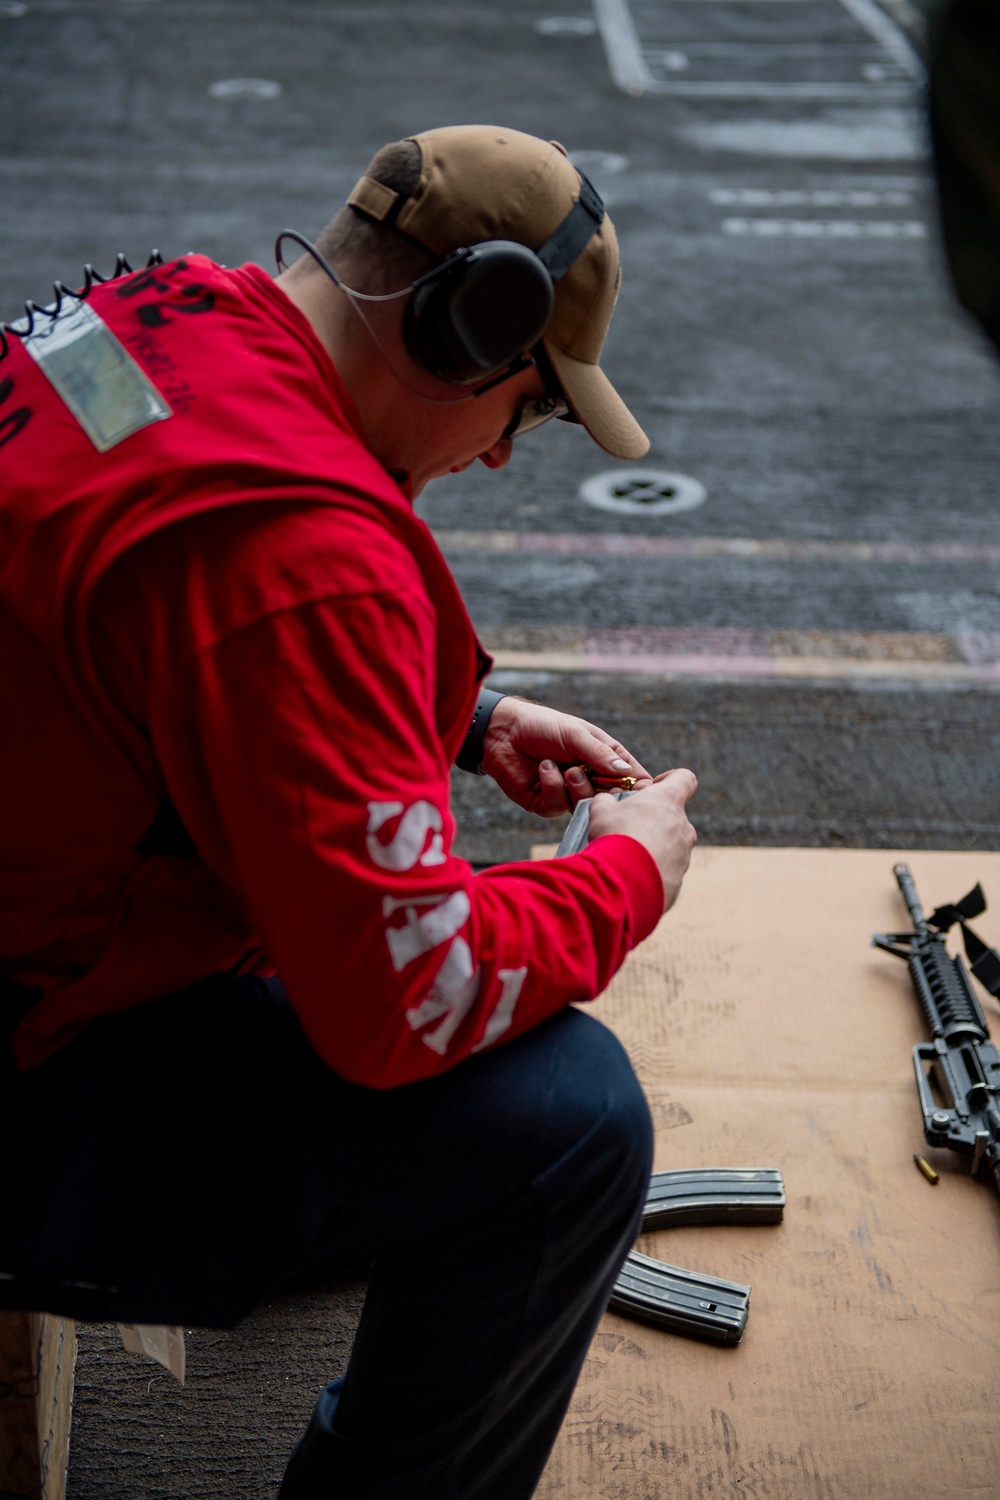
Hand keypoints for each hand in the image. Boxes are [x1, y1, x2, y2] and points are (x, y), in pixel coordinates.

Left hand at [481, 698, 651, 816]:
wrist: (502, 731)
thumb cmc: (542, 726)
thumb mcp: (576, 734)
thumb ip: (600, 754)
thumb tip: (627, 772)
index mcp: (603, 758)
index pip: (631, 777)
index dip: (639, 787)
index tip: (645, 792)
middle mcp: (588, 779)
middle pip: (610, 798)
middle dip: (604, 790)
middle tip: (593, 774)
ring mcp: (567, 793)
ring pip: (584, 805)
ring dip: (576, 786)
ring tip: (566, 768)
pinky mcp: (544, 803)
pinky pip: (557, 807)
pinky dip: (552, 786)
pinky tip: (543, 769)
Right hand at [587, 770, 697, 914]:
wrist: (622, 882)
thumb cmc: (614, 837)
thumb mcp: (601, 811)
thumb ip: (606, 800)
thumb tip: (605, 800)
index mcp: (669, 801)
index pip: (685, 778)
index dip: (669, 779)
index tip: (652, 789)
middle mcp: (683, 825)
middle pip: (673, 815)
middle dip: (653, 820)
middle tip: (628, 828)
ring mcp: (684, 853)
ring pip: (671, 844)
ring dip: (653, 846)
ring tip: (627, 855)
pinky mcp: (679, 877)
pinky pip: (666, 868)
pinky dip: (652, 869)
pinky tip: (631, 874)